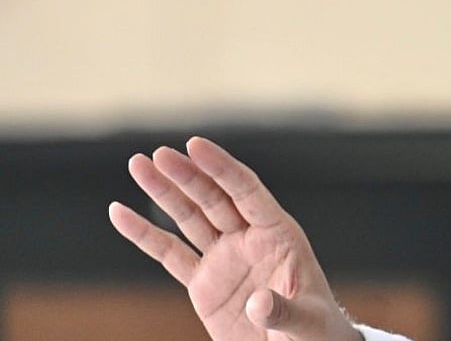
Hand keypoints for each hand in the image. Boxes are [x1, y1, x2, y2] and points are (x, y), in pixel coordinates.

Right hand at [108, 136, 361, 340]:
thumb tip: (259, 304)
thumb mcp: (305, 323)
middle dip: (188, 175)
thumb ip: (283, 312)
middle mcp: (250, 239)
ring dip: (164, 192)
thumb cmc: (315, 331)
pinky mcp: (203, 283)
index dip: (221, 168)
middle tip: (159, 154)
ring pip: (189, 218)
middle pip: (214, 199)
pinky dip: (144, 234)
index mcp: (279, 235)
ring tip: (138, 164)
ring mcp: (224, 258)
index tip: (195, 145)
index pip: (247, 191)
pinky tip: (120, 212)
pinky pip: (169, 254)